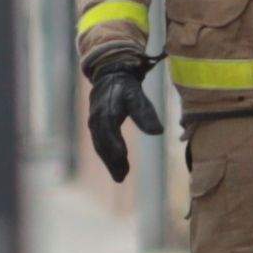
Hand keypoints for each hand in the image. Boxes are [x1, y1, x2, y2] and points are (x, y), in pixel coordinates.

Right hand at [83, 55, 152, 181]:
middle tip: (122, 176)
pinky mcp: (95, 126)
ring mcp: (94, 123)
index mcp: (107, 110)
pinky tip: (117, 165)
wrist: (109, 75)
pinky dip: (107, 156)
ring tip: (121, 176)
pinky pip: (100, 144)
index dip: (115, 144)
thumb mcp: (137, 96)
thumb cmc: (125, 86)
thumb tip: (158, 132)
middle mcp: (97, 118)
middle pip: (102, 143)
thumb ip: (146, 114)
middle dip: (111, 160)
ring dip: (109, 161)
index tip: (123, 157)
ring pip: (100, 146)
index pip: (109, 130)